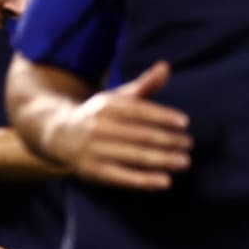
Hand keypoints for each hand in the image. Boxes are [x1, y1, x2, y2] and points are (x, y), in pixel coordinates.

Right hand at [43, 62, 190, 188]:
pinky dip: (145, 180)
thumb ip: (144, 85)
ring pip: (134, 156)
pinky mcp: (93, 171)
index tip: (184, 123)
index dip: (163, 116)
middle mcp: (98, 127)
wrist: (60, 134)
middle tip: (189, 145)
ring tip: (184, 162)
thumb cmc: (101, 115)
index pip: (138, 110)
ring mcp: (94, 150)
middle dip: (168, 140)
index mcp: (107, 106)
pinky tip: (166, 182)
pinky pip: (122, 177)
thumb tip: (166, 67)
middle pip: (140, 135)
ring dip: (162, 160)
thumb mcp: (118, 98)